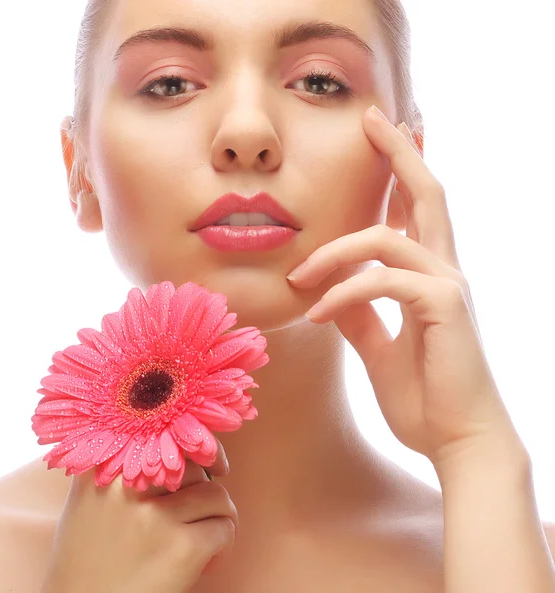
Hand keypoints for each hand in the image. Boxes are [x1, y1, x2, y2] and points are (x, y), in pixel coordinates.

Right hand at [41, 439, 236, 592]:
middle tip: (199, 511)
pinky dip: (224, 544)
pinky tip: (206, 562)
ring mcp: (156, 516)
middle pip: (193, 464)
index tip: (208, 455)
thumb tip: (177, 441)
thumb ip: (120, 466)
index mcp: (103, 467)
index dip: (192, 441)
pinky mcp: (181, 548)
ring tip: (206, 538)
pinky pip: (223, 527)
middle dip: (204, 486)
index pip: (162, 432)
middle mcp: (127, 485)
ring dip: (219, 515)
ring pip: (216, 493)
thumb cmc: (86, 559)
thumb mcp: (88, 499)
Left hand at [286, 105, 523, 468]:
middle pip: (426, 193)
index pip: (415, 212)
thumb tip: (326, 291)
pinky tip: (316, 313)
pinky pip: (384, 281)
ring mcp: (449, 286)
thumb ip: (356, 312)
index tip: (380, 137)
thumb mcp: (376, 344)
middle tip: (372, 118)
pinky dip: (344, 291)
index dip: (400, 172)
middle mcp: (444, 271)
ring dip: (335, 252)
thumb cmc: (422, 394)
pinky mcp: (445, 307)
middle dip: (398, 153)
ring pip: (389, 237)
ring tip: (298, 277)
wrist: (456, 440)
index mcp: (429, 277)